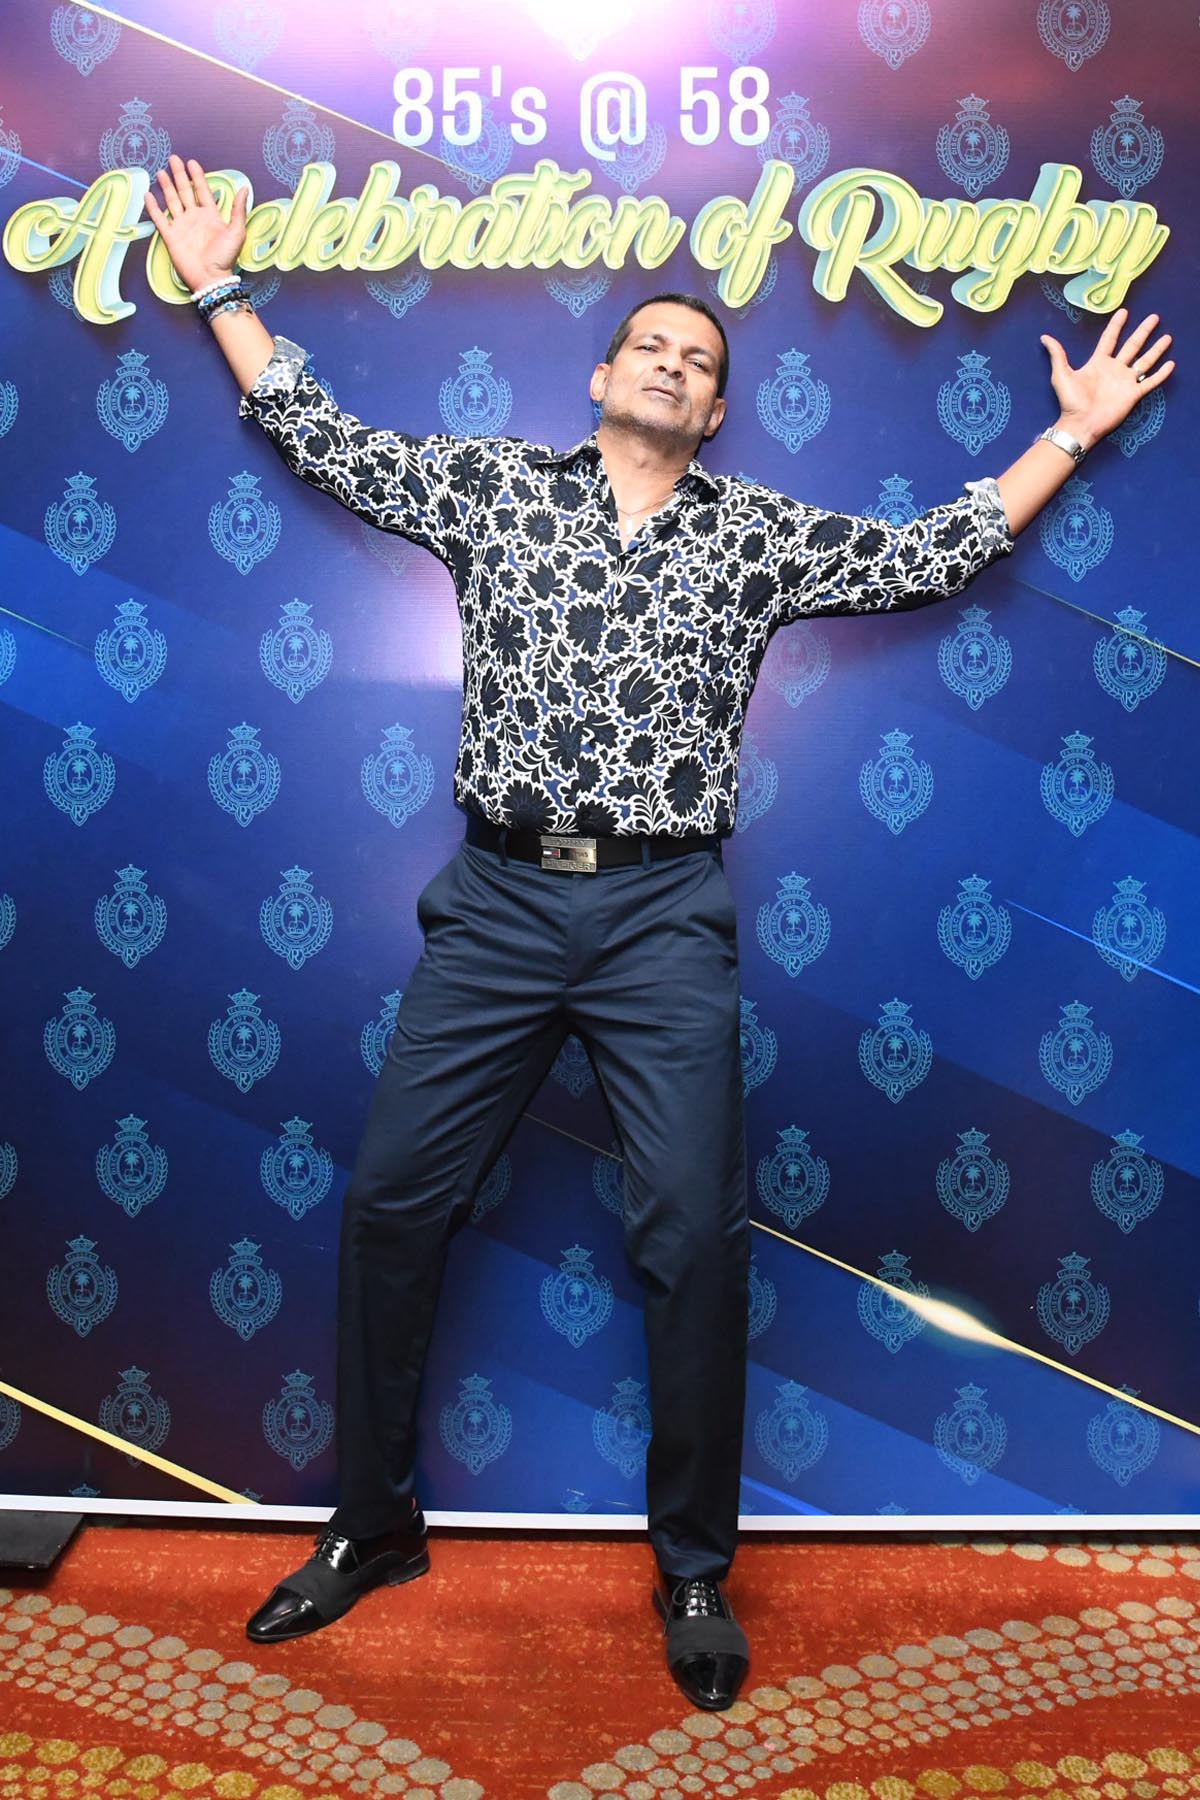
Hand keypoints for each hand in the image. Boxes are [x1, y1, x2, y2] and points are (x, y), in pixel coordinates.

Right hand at [144, 154, 248, 293]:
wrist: (210, 278)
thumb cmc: (225, 258)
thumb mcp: (236, 232)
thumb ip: (238, 210)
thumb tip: (244, 188)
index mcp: (210, 216)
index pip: (202, 191)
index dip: (197, 176)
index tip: (192, 162)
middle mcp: (195, 218)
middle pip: (185, 191)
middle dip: (179, 175)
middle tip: (174, 159)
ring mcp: (181, 226)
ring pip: (172, 201)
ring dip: (167, 187)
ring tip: (160, 172)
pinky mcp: (171, 236)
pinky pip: (160, 219)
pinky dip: (153, 207)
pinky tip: (148, 195)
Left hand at [1041, 307, 1173, 450]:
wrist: (1080, 424)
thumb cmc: (1070, 401)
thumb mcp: (1061, 374)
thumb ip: (1057, 354)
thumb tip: (1045, 337)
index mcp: (1099, 363)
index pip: (1110, 339)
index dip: (1116, 326)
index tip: (1124, 312)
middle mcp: (1114, 369)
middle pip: (1132, 345)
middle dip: (1143, 331)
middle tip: (1154, 317)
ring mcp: (1125, 381)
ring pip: (1144, 361)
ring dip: (1156, 349)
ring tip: (1167, 337)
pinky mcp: (1133, 394)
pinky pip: (1150, 382)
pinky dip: (1160, 374)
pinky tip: (1170, 364)